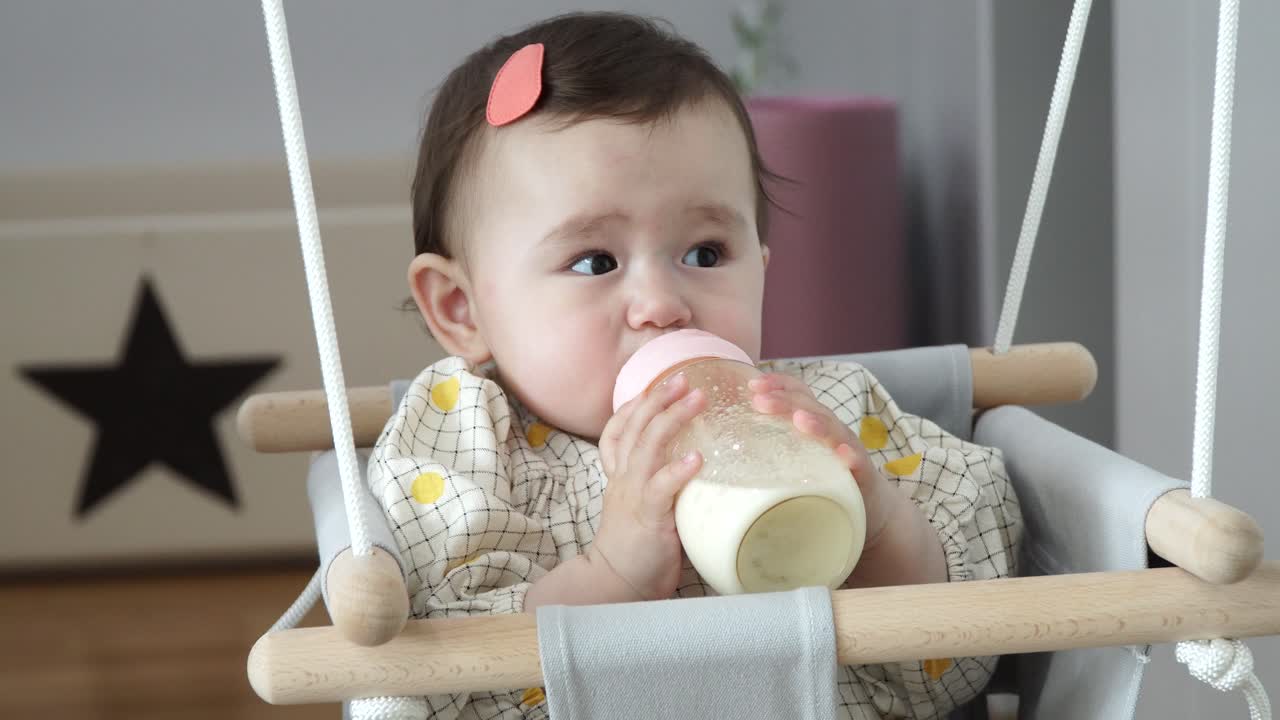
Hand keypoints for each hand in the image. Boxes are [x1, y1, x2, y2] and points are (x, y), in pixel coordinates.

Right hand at [593, 373, 708, 600]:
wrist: (615, 585)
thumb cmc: (637, 549)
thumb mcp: (644, 507)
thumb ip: (662, 485)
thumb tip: (698, 469)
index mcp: (621, 476)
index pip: (619, 428)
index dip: (637, 403)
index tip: (661, 383)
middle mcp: (623, 479)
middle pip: (635, 427)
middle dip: (659, 398)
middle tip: (685, 377)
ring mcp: (632, 495)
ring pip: (647, 447)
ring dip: (673, 419)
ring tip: (697, 399)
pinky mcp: (646, 518)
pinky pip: (660, 488)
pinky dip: (677, 470)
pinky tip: (697, 458)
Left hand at [748, 372, 896, 550]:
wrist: (868, 507)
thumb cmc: (822, 480)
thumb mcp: (794, 457)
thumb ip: (769, 446)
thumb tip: (725, 445)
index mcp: (814, 422)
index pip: (798, 393)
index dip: (778, 384)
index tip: (752, 385)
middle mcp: (832, 430)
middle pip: (810, 407)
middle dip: (786, 400)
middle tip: (760, 401)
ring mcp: (848, 450)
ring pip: (834, 431)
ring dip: (817, 423)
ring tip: (800, 420)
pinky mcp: (863, 474)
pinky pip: (857, 463)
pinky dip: (850, 457)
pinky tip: (842, 456)